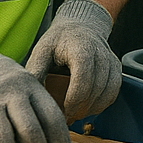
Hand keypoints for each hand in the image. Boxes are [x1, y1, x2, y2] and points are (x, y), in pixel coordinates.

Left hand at [26, 0, 120, 122]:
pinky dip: (102, 103)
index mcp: (80, 47)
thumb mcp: (42, 50)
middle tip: (67, 118)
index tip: (62, 111)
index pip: (83, 77)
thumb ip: (35, 72)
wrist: (81, 25)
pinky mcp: (116, 67)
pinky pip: (114, 91)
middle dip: (82, 108)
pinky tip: (88, 107)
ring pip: (108, 91)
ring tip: (76, 114)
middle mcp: (99, 52)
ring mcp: (110, 59)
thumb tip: (27, 98)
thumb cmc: (58, 40)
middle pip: (96, 88)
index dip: (74, 99)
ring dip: (93, 108)